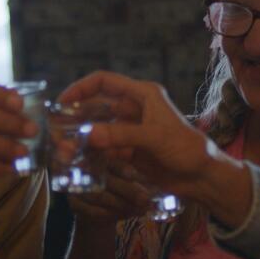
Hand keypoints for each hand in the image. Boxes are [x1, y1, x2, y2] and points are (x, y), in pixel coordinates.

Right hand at [58, 71, 251, 227]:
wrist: (202, 177)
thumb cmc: (185, 148)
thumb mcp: (154, 138)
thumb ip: (122, 135)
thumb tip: (89, 135)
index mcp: (142, 95)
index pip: (105, 82)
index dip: (81, 87)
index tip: (62, 102)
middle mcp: (134, 109)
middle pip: (97, 106)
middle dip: (77, 118)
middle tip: (57, 132)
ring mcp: (130, 130)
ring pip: (98, 129)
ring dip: (82, 138)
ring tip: (65, 151)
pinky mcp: (129, 150)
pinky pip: (104, 147)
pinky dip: (92, 153)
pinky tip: (78, 161)